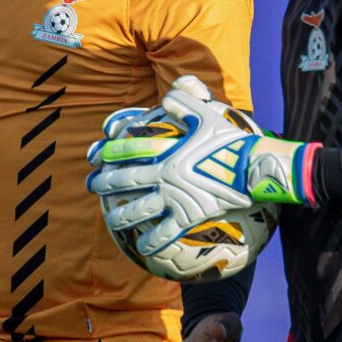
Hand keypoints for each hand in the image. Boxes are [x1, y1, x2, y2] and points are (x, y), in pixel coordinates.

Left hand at [88, 76, 314, 257]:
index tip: (97, 155)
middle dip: (106, 183)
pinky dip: (151, 240)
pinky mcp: (188, 217)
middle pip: (127, 183)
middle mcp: (165, 179)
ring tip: (110, 218)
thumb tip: (166, 95)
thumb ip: (184, 101)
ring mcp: (175, 200)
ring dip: (121, 215)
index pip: (131, 153)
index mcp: (166, 155)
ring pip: (140, 211)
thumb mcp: (207, 114)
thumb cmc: (228, 141)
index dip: (112, 153)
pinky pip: (165, 233)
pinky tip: (141, 246)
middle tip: (91, 185)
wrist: (249, 171)